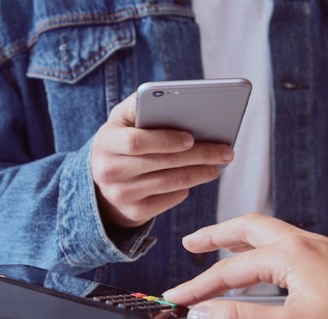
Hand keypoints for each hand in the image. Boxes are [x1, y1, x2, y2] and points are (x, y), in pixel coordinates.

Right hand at [91, 94, 233, 227]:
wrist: (102, 180)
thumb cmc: (121, 140)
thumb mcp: (122, 120)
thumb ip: (141, 105)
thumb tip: (176, 98)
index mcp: (106, 143)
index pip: (136, 143)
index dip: (165, 140)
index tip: (192, 138)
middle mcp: (108, 171)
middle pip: (161, 163)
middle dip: (198, 156)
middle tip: (225, 152)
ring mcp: (120, 195)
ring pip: (170, 183)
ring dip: (200, 173)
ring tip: (219, 165)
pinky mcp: (134, 212)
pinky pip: (169, 200)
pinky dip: (186, 188)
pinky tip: (196, 177)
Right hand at [162, 213, 327, 318]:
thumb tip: (203, 314)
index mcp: (291, 254)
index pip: (230, 268)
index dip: (199, 285)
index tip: (177, 298)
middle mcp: (306, 244)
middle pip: (248, 229)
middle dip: (216, 236)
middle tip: (191, 244)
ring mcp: (321, 251)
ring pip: (268, 235)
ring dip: (238, 241)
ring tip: (217, 250)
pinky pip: (284, 247)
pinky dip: (260, 252)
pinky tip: (260, 270)